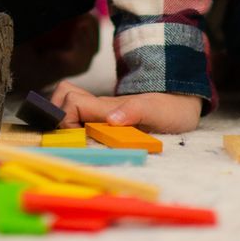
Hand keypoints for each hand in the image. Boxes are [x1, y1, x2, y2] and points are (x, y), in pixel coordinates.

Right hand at [50, 83, 202, 133]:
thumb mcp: (156, 112)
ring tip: (74, 142)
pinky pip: (79, 116)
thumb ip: (134, 112)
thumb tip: (111, 119)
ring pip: (69, 103)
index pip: (72, 103)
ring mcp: (101, 113)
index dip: (66, 119)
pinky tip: (85, 143)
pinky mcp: (105, 121)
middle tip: (71, 140)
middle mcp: (100, 108)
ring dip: (63, 119)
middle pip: (64, 97)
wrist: (182, 105)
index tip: (77, 139)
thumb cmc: (170, 109)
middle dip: (58, 116)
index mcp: (107, 107)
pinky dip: (73, 126)